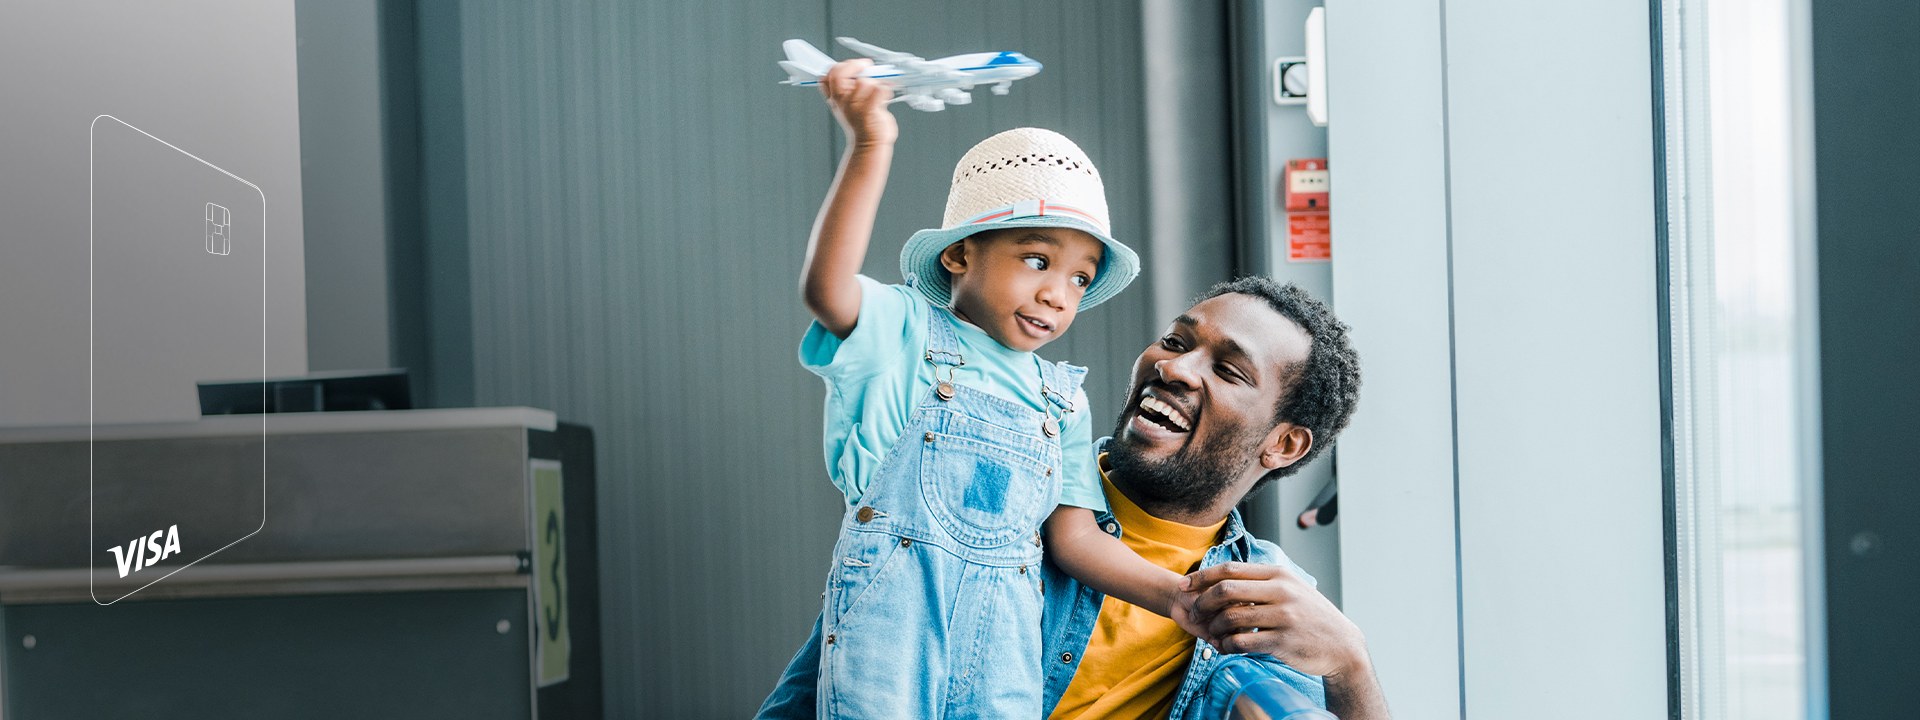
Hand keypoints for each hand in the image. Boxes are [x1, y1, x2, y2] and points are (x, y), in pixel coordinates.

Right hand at [820, 59, 897, 147]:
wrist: (870, 144)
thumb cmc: (862, 124)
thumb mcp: (846, 105)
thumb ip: (843, 89)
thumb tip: (848, 71)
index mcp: (835, 98)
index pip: (831, 74)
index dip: (844, 66)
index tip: (858, 66)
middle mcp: (841, 101)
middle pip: (840, 73)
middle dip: (857, 66)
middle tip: (869, 68)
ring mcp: (853, 106)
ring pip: (864, 81)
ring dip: (876, 83)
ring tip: (879, 93)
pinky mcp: (868, 110)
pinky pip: (879, 89)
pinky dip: (886, 90)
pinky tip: (886, 97)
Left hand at [1180, 561, 1368, 678]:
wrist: (1341, 645)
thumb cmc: (1311, 616)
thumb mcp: (1292, 588)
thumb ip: (1263, 581)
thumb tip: (1227, 576)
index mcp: (1278, 575)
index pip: (1230, 569)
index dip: (1202, 576)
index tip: (1185, 585)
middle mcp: (1281, 592)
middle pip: (1226, 590)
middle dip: (1202, 601)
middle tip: (1195, 612)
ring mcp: (1283, 617)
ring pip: (1231, 618)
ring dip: (1213, 627)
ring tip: (1212, 633)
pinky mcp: (1283, 642)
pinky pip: (1242, 643)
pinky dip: (1227, 646)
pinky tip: (1226, 648)